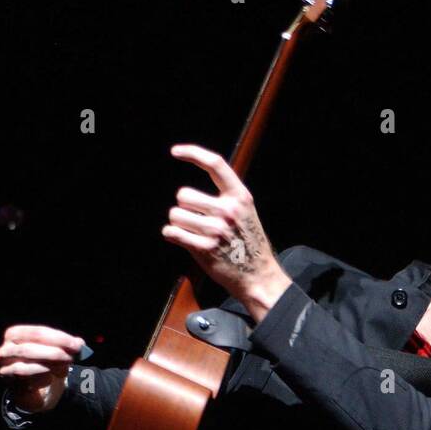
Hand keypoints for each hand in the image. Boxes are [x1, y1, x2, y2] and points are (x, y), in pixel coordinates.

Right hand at [0, 324, 83, 412]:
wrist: (28, 387)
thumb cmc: (40, 363)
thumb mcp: (52, 350)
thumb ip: (64, 346)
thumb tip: (79, 343)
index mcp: (14, 334)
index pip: (38, 332)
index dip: (59, 338)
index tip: (77, 345)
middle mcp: (6, 349)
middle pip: (30, 348)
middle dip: (55, 353)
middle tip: (73, 357)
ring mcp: (6, 367)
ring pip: (28, 365)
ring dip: (50, 367)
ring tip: (64, 368)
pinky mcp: (12, 384)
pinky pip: (28, 381)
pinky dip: (42, 379)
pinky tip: (50, 379)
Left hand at [162, 145, 290, 321]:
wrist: (259, 277)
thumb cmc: (249, 245)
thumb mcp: (247, 213)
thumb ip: (227, 196)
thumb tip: (200, 184)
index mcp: (240, 197)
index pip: (215, 164)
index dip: (192, 153)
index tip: (175, 152)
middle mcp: (228, 211)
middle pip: (184, 194)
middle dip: (184, 207)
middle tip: (194, 219)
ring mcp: (216, 230)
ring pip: (175, 214)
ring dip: (178, 223)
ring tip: (192, 232)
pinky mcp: (204, 249)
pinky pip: (173, 233)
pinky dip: (171, 235)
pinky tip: (179, 238)